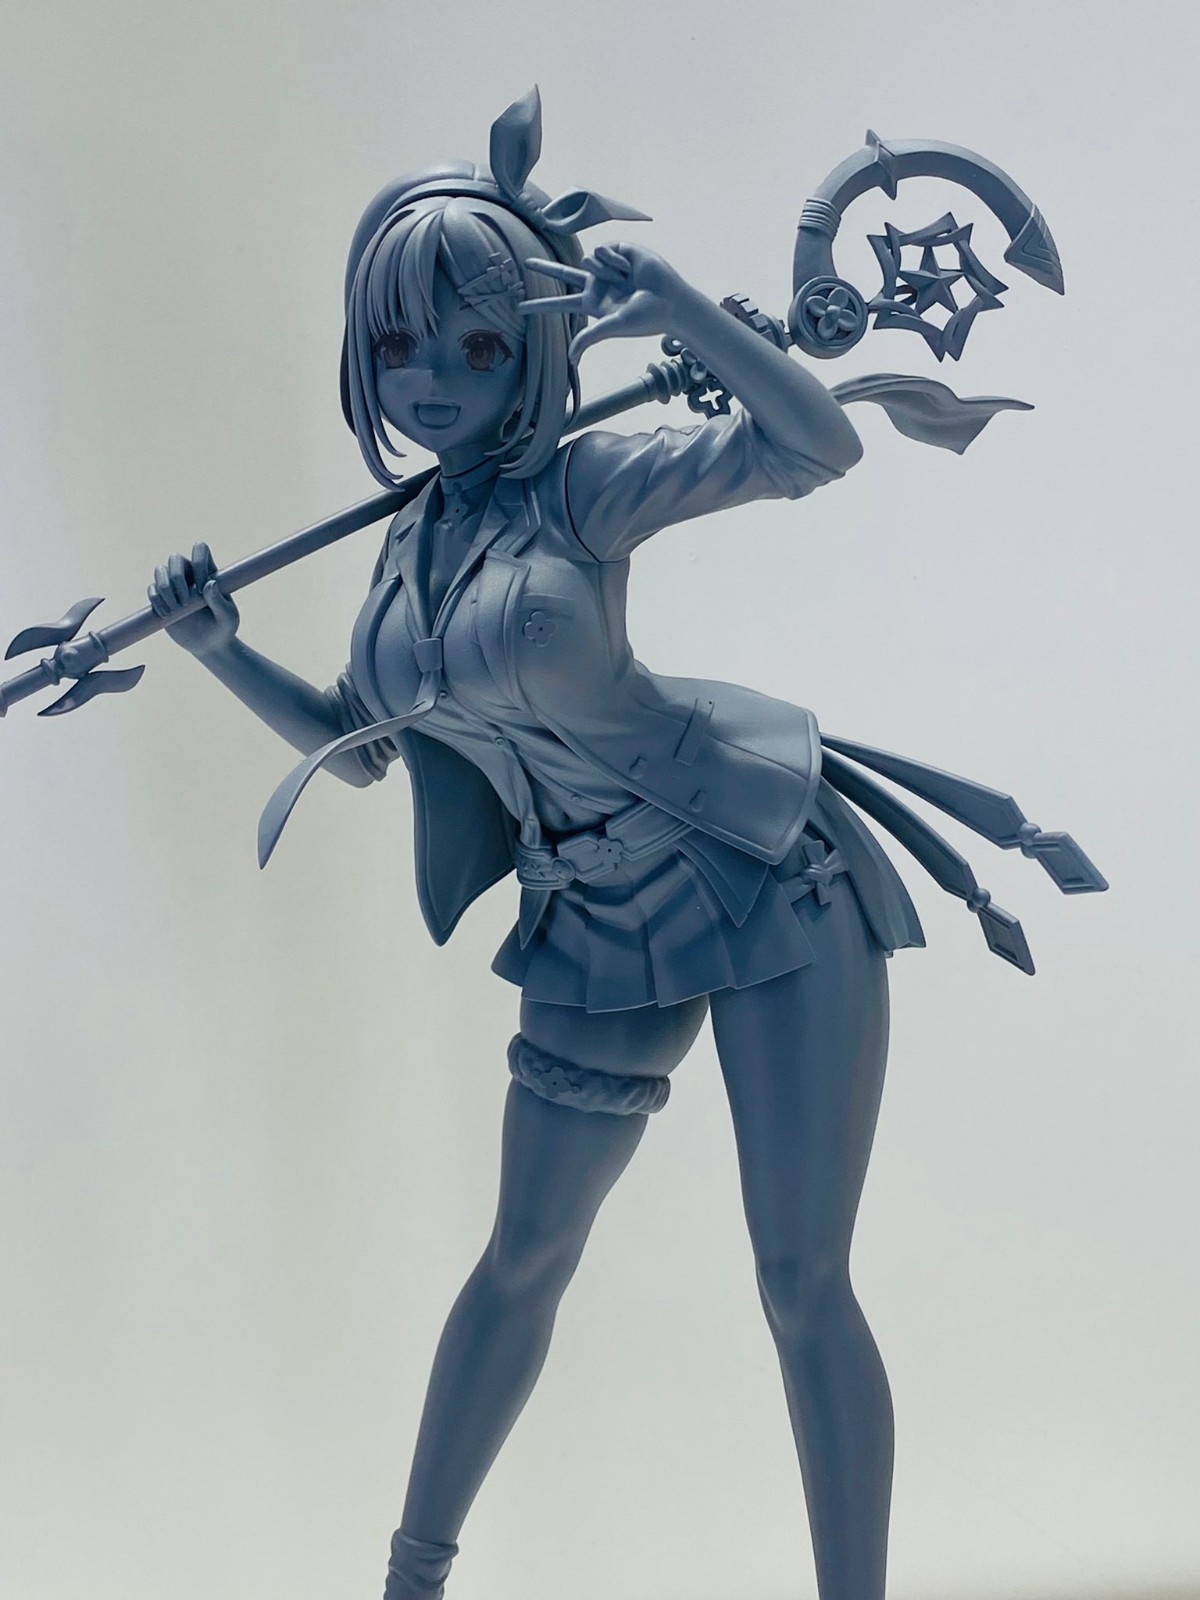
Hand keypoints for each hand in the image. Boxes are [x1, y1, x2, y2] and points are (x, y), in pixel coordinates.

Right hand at [148, 542, 239, 658]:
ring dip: (165, 590)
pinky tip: (167, 614)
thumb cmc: (223, 628)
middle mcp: (190, 574)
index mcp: (209, 572)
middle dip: (177, 579)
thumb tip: (209, 584)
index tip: (204, 589)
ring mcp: (174, 585)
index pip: (200, 550)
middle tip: (186, 602)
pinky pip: (152, 589)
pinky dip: (156, 600)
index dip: (199, 564)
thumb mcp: (228, 618)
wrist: (209, 645)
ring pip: (160, 571)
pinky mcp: (162, 598)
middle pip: (175, 558)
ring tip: (175, 610)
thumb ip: (220, 602)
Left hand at [521, 242, 688, 362]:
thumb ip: (588, 338)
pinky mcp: (619, 250)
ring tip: (626, 281)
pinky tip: (629, 268)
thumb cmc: (645, 318)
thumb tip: (570, 358)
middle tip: (526, 264)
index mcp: (592, 304)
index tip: (519, 308)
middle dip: (545, 268)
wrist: (670, 301)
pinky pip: (604, 249)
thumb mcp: (613, 326)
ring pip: (588, 260)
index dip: (539, 305)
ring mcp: (607, 267)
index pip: (560, 304)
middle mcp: (597, 285)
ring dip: (606, 271)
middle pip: (563, 274)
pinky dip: (614, 259)